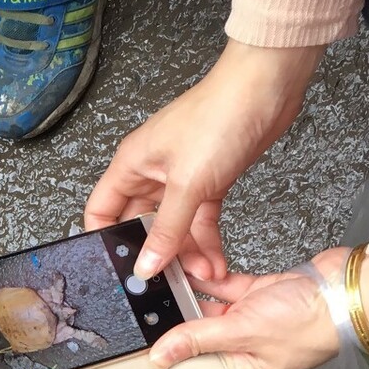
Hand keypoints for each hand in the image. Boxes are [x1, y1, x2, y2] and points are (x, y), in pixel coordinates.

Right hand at [84, 40, 325, 280]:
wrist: (267, 87)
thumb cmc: (220, 115)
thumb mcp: (187, 184)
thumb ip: (166, 231)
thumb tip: (145, 265)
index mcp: (131, 165)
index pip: (101, 211)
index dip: (104, 241)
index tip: (117, 269)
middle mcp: (152, 173)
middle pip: (141, 226)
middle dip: (155, 254)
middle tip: (165, 281)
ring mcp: (181, 179)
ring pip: (174, 228)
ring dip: (188, 253)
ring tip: (203, 275)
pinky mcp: (208, 182)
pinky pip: (200, 221)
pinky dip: (207, 242)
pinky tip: (215, 261)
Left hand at [148, 247, 349, 368]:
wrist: (348, 289)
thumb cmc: (309, 324)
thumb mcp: (242, 333)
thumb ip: (197, 340)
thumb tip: (159, 359)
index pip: (193, 368)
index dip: (169, 356)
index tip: (143, 343)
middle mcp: (241, 349)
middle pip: (196, 336)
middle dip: (176, 319)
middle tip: (148, 304)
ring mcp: (249, 321)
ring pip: (208, 308)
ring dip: (190, 294)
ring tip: (163, 282)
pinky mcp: (257, 295)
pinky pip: (225, 288)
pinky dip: (210, 279)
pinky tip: (189, 270)